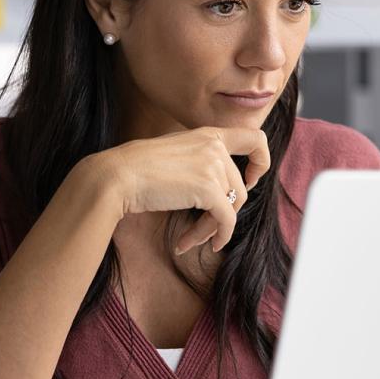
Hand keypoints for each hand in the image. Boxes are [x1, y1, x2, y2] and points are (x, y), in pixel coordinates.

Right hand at [95, 127, 270, 254]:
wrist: (118, 176)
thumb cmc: (136, 168)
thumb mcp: (173, 152)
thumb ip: (197, 159)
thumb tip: (214, 187)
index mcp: (207, 134)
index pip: (254, 138)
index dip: (261, 162)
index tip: (250, 180)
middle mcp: (214, 146)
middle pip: (239, 188)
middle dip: (222, 213)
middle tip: (202, 229)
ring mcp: (214, 166)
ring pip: (231, 207)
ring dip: (211, 228)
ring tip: (190, 237)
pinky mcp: (210, 189)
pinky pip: (226, 221)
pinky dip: (215, 237)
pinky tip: (190, 244)